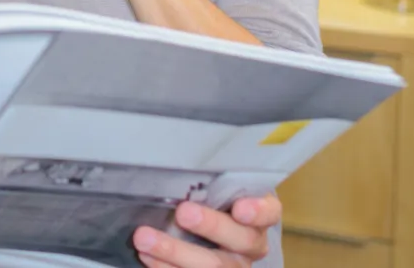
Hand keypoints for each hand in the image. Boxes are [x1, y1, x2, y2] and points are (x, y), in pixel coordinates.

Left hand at [132, 195, 280, 266]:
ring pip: (213, 265)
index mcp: (259, 217)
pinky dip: (165, 267)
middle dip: (211, 226)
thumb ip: (211, 181)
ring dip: (176, 252)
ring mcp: (233, 265)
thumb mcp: (219, 189)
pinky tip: (147, 255)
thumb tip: (178, 156)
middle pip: (240, 239)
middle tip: (183, 213)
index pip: (268, 213)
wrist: (211, 234)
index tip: (240, 208)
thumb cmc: (213, 202)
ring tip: (145, 238)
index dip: (258, 212)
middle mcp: (251, 244)